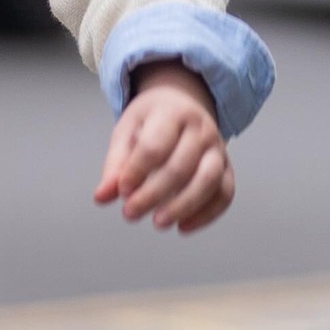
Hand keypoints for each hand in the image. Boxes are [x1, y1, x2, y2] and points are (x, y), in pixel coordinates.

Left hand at [94, 61, 233, 232]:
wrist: (183, 102)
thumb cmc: (152, 120)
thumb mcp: (126, 132)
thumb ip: (115, 165)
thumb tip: (102, 197)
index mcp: (172, 113)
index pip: (155, 146)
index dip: (137, 172)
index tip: (122, 191)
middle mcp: (200, 130)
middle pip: (181, 167)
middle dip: (154, 194)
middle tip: (130, 213)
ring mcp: (218, 148)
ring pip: (209, 181)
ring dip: (184, 206)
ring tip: (159, 223)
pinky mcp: (227, 167)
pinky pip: (225, 194)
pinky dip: (207, 214)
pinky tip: (184, 227)